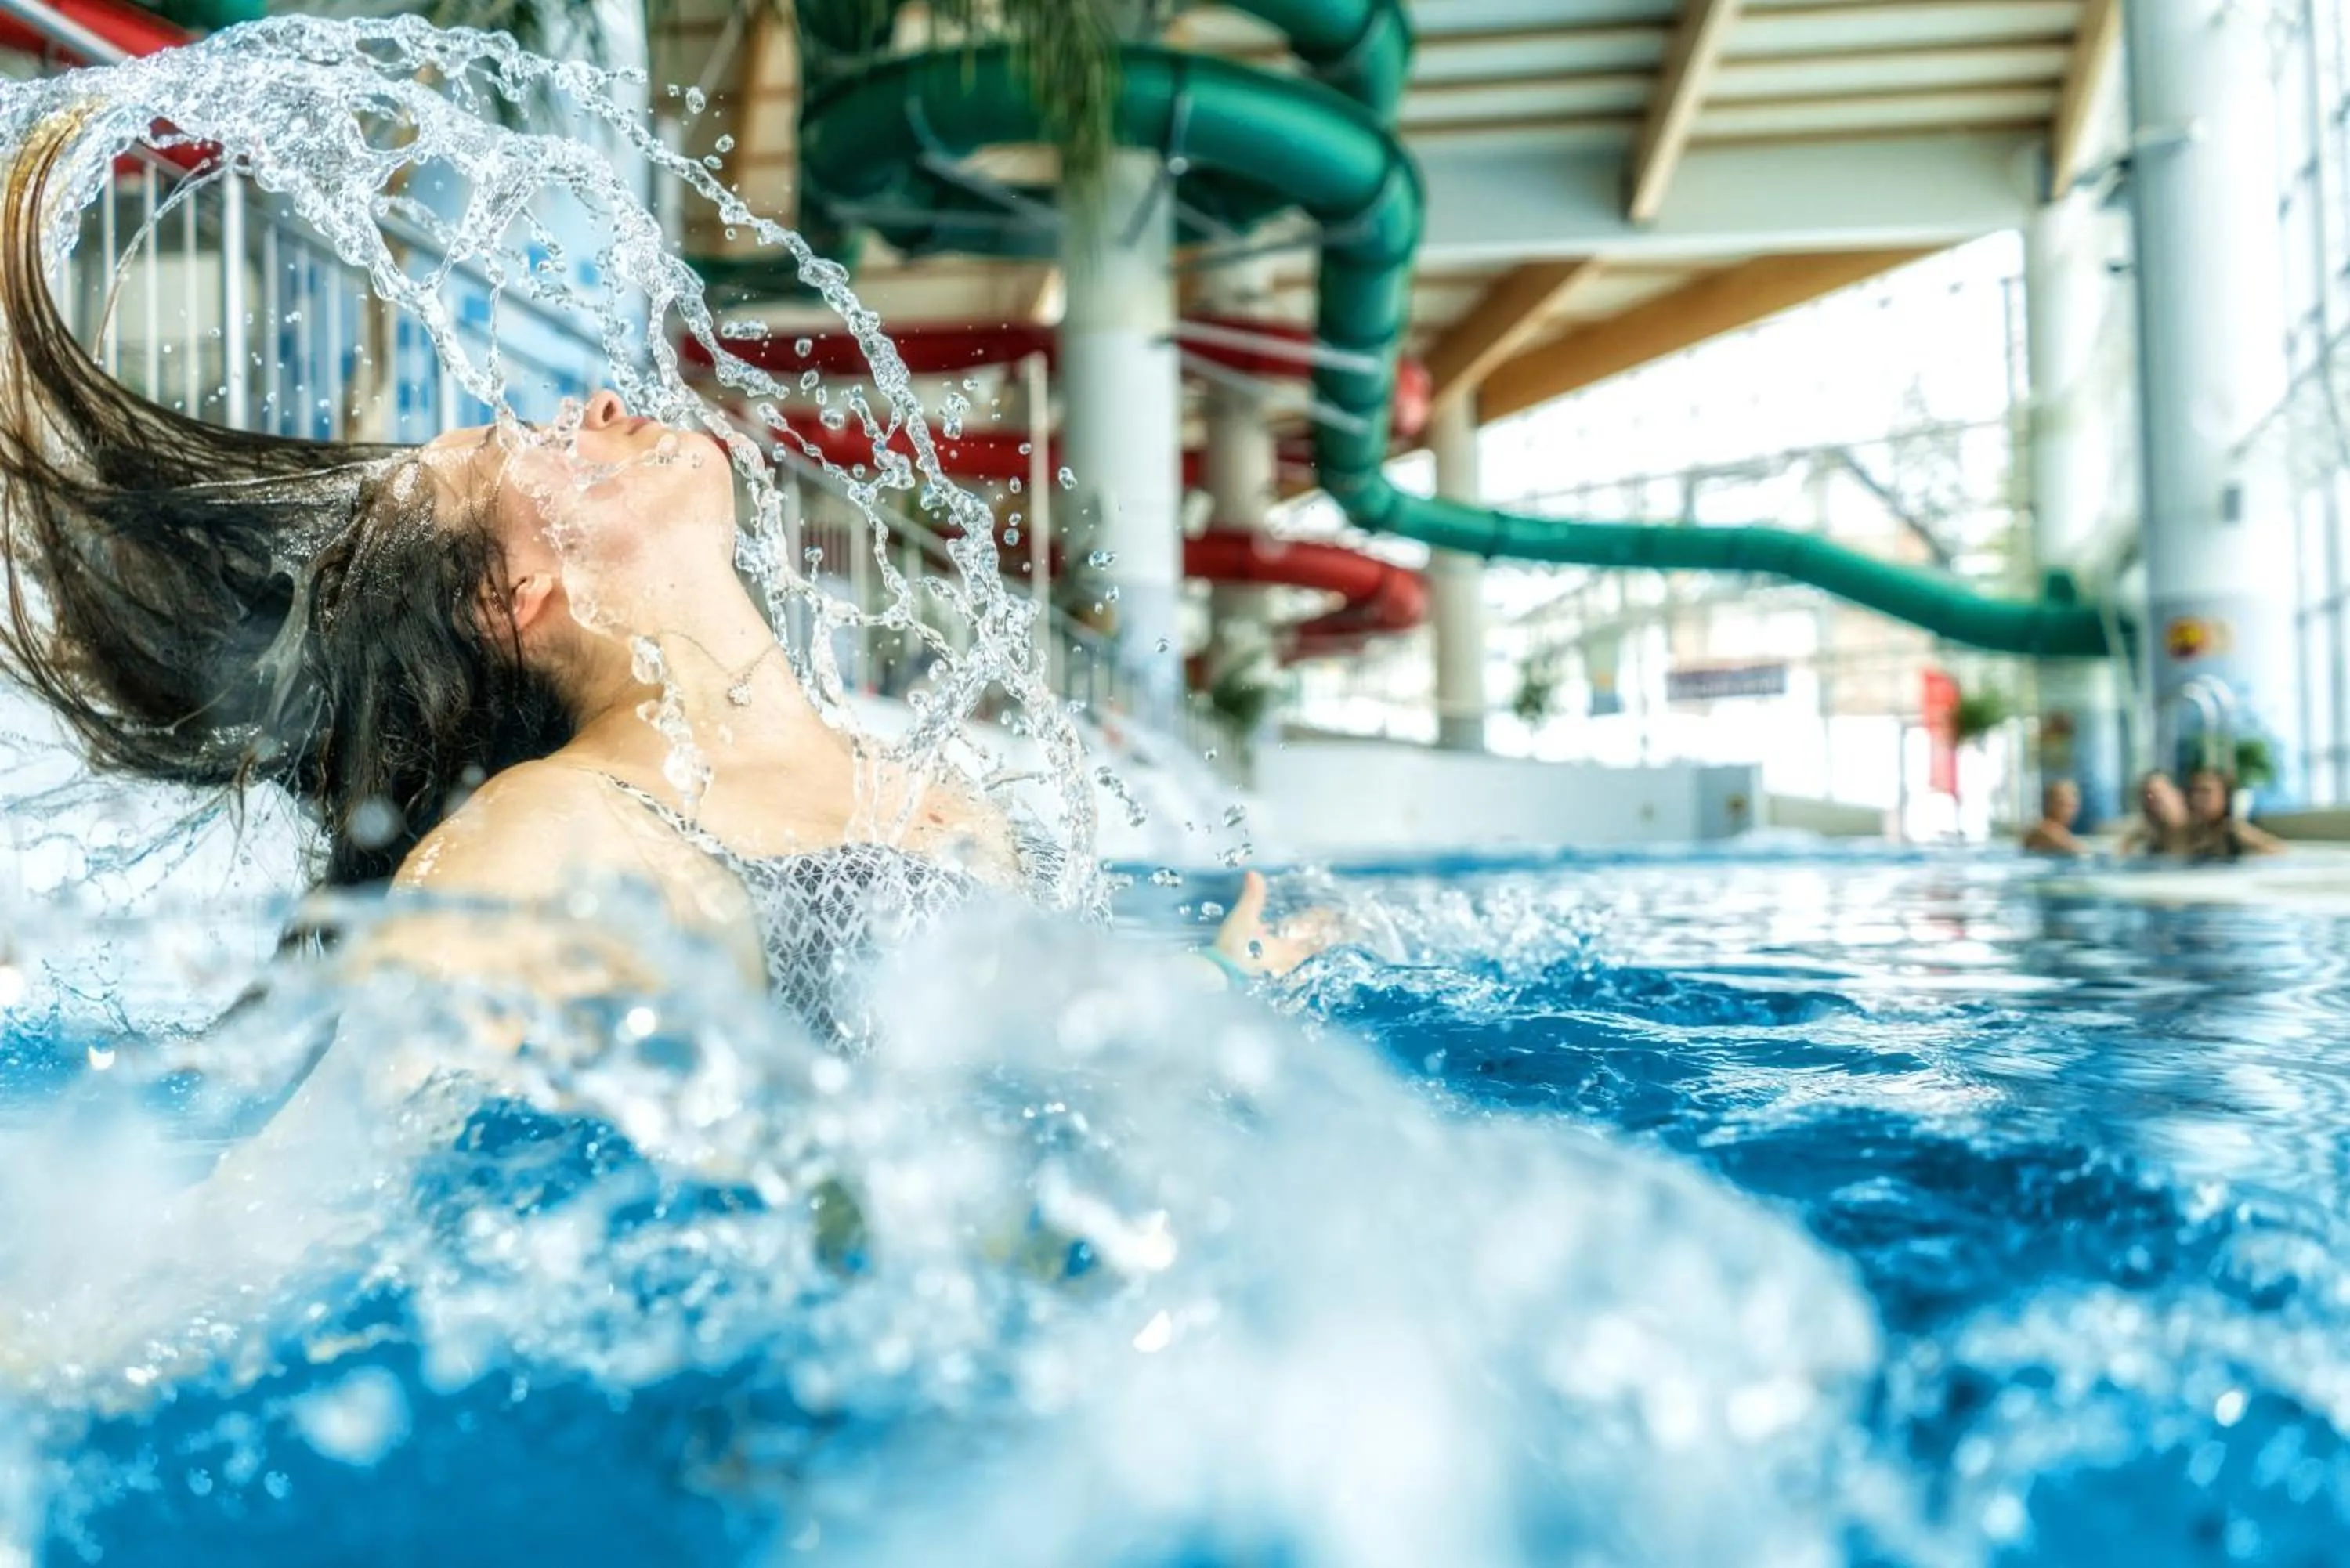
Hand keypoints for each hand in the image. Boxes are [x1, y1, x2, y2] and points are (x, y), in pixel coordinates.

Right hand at [1213, 870, 1340, 978]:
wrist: (1218, 973)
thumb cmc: (1235, 946)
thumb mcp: (1243, 917)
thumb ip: (1252, 896)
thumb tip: (1254, 873)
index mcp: (1286, 948)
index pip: (1313, 936)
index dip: (1324, 924)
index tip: (1335, 915)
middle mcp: (1286, 961)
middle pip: (1311, 952)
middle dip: (1320, 940)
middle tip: (1331, 931)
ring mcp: (1276, 971)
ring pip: (1299, 961)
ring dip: (1308, 951)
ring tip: (1313, 943)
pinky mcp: (1265, 975)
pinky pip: (1286, 966)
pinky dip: (1293, 959)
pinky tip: (1286, 954)